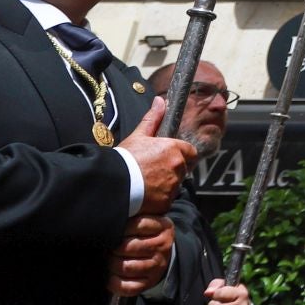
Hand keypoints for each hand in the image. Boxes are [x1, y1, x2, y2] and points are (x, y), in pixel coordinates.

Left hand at [106, 214, 173, 296]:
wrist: (162, 255)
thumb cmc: (147, 234)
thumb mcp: (147, 220)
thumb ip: (135, 215)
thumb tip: (112, 215)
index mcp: (163, 227)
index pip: (138, 224)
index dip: (121, 228)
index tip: (113, 228)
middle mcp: (163, 246)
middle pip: (130, 247)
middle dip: (113, 248)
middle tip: (107, 246)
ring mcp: (157, 266)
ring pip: (127, 267)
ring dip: (112, 265)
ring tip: (108, 260)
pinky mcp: (149, 282)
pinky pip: (128, 287)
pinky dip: (114, 283)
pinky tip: (109, 277)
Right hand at [117, 97, 198, 213]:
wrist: (113, 184)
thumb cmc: (125, 159)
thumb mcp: (138, 136)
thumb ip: (152, 119)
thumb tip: (160, 101)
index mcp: (174, 149)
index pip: (190, 152)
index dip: (182, 155)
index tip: (169, 157)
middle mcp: (178, 167)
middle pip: (183, 169)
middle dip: (172, 170)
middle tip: (153, 171)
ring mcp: (173, 186)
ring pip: (175, 185)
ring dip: (166, 185)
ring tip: (147, 184)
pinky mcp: (166, 202)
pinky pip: (167, 200)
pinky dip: (160, 199)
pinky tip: (145, 196)